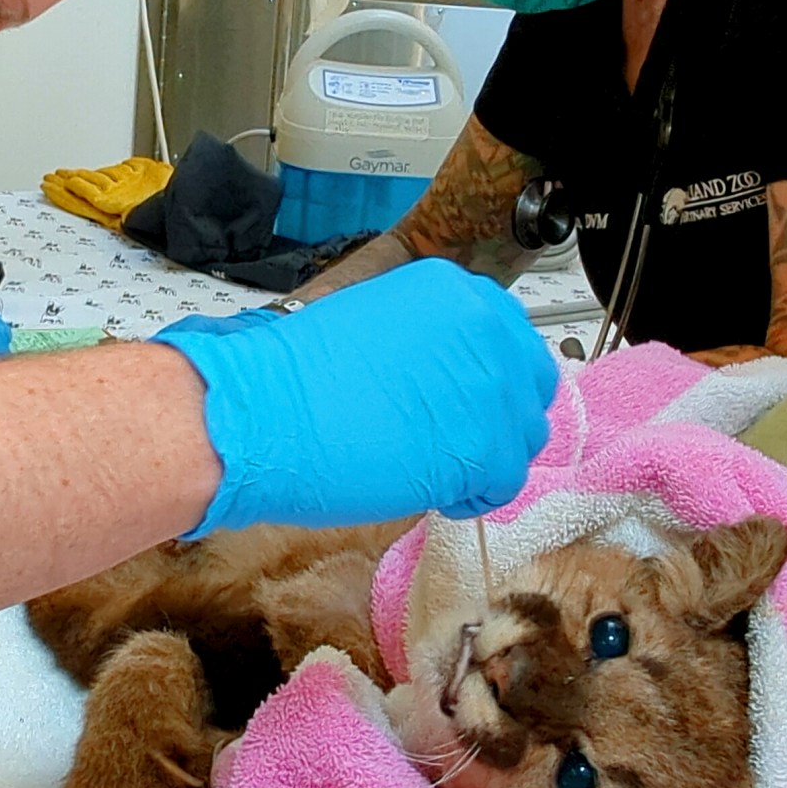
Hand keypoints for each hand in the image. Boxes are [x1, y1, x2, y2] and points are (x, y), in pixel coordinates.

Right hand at [158, 258, 555, 536]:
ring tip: (432, 466)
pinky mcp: (484, 448)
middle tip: (451, 440)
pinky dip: (473, 496)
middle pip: (528, 386)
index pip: (510, 338)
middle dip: (496, 419)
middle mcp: (485, 329)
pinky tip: (431, 490)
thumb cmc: (295, 377)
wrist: (258, 411)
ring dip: (487, 458)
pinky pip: (504, 483)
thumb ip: (430, 344)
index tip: (465, 402)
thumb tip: (454, 380)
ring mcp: (490, 388)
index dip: (489, 379)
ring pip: (523, 438)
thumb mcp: (377, 327)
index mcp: (455, 291)